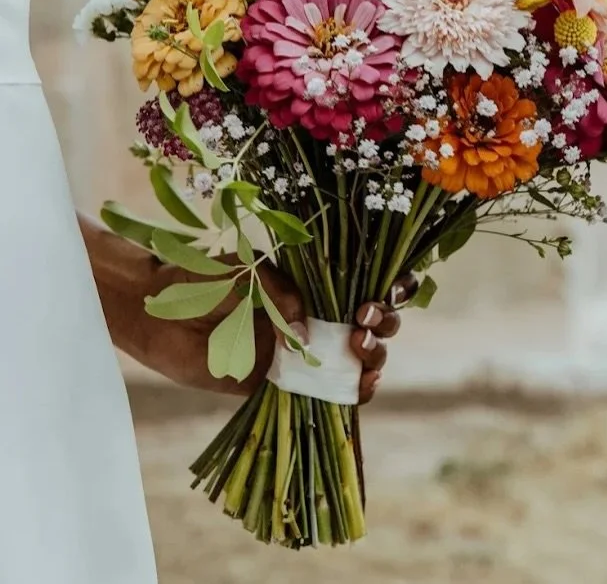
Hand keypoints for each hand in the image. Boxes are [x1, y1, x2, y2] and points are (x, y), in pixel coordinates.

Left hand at [81, 216, 413, 403]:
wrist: (157, 309)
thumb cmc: (204, 278)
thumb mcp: (253, 274)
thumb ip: (284, 298)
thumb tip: (309, 337)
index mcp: (312, 282)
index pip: (363, 286)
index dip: (386, 291)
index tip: (380, 297)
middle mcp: (312, 316)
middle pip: (369, 325)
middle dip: (382, 326)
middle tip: (364, 325)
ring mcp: (298, 352)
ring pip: (354, 362)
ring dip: (371, 361)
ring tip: (362, 356)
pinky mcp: (278, 383)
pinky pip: (319, 395)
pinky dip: (346, 395)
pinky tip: (358, 389)